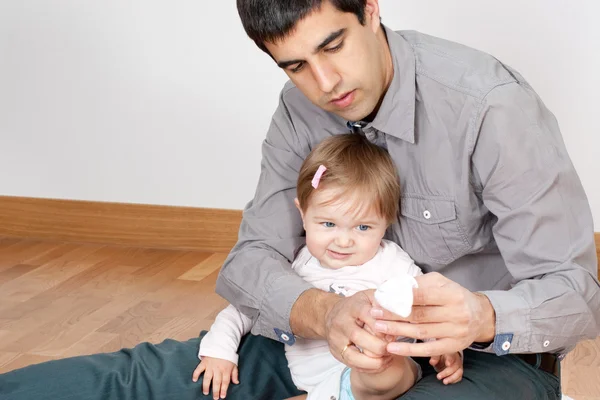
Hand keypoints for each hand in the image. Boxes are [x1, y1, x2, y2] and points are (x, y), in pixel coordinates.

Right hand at [192, 357, 238, 398]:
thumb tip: (236, 382)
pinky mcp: (204, 362)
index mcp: (226, 369)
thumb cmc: (228, 355)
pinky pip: (199, 369)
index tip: (222, 396)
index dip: (224, 389)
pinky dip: (196, 374)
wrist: (221, 344)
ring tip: (206, 392)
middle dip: (216, 390)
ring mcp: (210, 366)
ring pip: (207, 377)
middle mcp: (218, 369)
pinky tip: (194, 380)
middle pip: (216, 381)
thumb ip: (235, 374)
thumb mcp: (234, 364)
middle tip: (215, 398)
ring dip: (206, 385)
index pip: (225, 381)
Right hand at [324, 290, 393, 372]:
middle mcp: (341, 323)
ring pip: (354, 356)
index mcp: (352, 306)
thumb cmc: (357, 306)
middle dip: (380, 346)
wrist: (332, 314)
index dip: (381, 324)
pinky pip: (353, 365)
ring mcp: (336, 339)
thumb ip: (385, 303)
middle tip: (393, 347)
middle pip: (358, 336)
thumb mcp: (370, 297)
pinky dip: (370, 367)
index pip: (365, 313)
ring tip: (388, 357)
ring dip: (375, 361)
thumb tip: (403, 312)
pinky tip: (381, 362)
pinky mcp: (336, 352)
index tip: (394, 331)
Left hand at [371, 272, 495, 356]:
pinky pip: (429, 350)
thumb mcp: (440, 283)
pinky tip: (393, 348)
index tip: (381, 298)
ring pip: (421, 332)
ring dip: (397, 331)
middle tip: (374, 313)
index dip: (399, 297)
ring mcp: (456, 331)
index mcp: (452, 294)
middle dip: (393, 314)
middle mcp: (456, 313)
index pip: (421, 295)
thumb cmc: (453, 295)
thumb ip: (417, 283)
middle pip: (419, 315)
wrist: (481, 316)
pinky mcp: (454, 347)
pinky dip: (410, 350)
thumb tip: (391, 285)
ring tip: (378, 327)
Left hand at [429, 352, 463, 384]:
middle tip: (439, 376)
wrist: (445, 358)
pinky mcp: (459, 372)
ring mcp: (459, 366)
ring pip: (459, 372)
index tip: (447, 364)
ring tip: (444, 381)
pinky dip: (454, 380)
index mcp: (450, 353)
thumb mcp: (435, 354)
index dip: (450, 359)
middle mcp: (456, 359)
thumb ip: (434, 357)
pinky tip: (448, 381)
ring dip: (452, 378)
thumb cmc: (440, 356)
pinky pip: (459, 377)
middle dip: (447, 372)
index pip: (451, 355)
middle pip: (454, 366)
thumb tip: (432, 361)